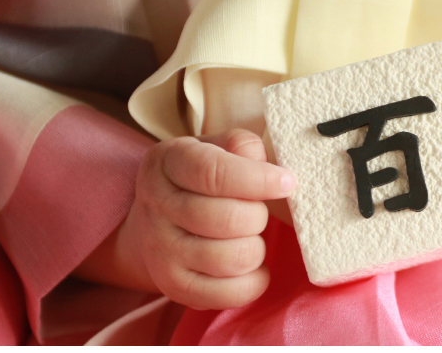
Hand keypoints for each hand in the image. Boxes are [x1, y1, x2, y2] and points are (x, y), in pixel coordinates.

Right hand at [78, 129, 297, 309]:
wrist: (155, 221)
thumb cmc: (199, 179)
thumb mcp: (216, 147)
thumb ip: (243, 147)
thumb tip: (269, 169)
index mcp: (167, 162)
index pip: (213, 172)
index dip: (257, 180)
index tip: (287, 182)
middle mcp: (157, 206)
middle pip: (228, 219)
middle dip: (258, 216)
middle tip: (257, 212)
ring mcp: (161, 250)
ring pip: (233, 258)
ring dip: (256, 248)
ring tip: (249, 238)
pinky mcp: (174, 286)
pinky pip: (229, 293)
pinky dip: (253, 281)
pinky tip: (251, 266)